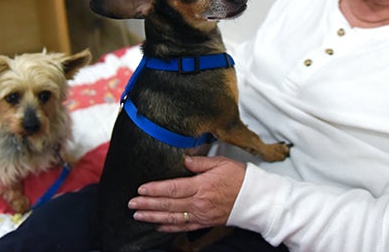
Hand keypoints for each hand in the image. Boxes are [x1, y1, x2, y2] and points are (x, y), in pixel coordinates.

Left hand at [127, 155, 245, 231]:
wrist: (256, 198)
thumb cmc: (240, 178)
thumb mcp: (221, 163)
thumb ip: (200, 162)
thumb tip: (184, 160)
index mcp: (202, 186)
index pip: (173, 188)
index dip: (155, 189)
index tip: (141, 188)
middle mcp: (199, 202)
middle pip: (168, 204)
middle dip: (148, 204)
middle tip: (131, 204)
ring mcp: (202, 214)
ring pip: (172, 218)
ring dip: (153, 217)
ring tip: (138, 216)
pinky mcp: (206, 222)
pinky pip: (184, 227)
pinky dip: (169, 227)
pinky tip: (158, 226)